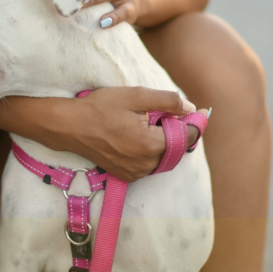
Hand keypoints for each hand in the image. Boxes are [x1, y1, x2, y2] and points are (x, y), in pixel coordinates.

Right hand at [64, 87, 206, 181]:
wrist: (70, 126)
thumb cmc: (101, 107)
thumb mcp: (136, 96)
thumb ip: (168, 101)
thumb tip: (190, 108)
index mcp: (150, 144)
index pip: (186, 137)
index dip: (196, 123)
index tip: (202, 111)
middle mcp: (145, 164)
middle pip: (176, 148)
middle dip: (177, 130)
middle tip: (167, 112)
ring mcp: (136, 172)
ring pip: (164, 156)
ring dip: (163, 140)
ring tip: (146, 122)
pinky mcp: (127, 175)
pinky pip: (150, 163)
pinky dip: (151, 149)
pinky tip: (138, 134)